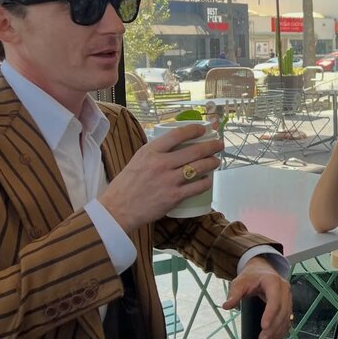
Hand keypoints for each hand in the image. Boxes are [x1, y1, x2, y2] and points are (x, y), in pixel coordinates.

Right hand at [100, 124, 222, 232]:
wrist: (118, 209)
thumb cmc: (127, 184)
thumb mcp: (138, 160)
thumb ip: (155, 152)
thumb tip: (174, 145)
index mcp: (150, 151)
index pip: (177, 134)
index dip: (194, 130)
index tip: (203, 129)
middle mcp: (161, 163)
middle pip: (194, 151)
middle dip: (211, 146)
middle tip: (219, 144)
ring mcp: (169, 180)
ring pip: (199, 167)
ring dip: (212, 162)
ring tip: (216, 161)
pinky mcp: (174, 196)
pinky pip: (197, 187)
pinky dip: (206, 182)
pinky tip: (208, 180)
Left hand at [223, 256, 292, 338]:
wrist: (261, 270)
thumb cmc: (251, 276)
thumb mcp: (240, 282)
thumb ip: (234, 293)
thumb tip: (226, 306)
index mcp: (273, 282)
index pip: (275, 300)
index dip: (270, 314)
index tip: (263, 327)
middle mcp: (284, 290)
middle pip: (282, 311)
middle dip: (273, 328)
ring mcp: (288, 297)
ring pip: (286, 317)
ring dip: (277, 332)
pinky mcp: (288, 305)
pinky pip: (287, 319)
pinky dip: (281, 331)